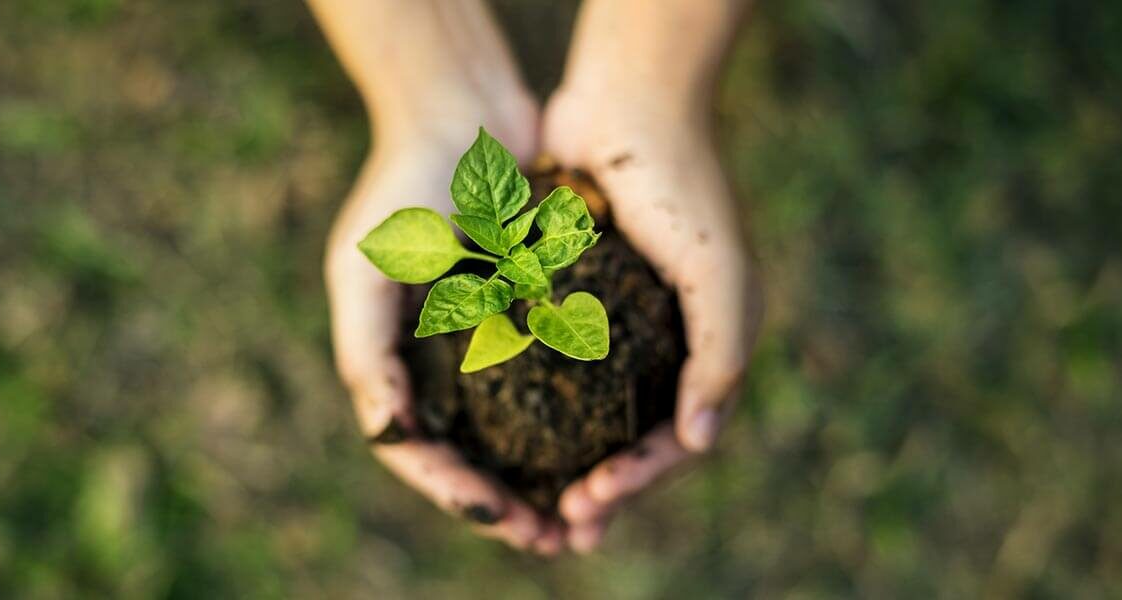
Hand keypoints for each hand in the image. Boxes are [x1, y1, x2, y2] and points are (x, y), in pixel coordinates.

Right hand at [323, 102, 566, 553]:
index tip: (504, 518)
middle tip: (556, 539)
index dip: (458, 493)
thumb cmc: (404, 187)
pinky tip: (610, 444)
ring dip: (549, 476)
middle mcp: (443, 360)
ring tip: (588, 513)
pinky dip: (577, 418)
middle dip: (510, 504)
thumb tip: (389, 434)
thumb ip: (367, 354)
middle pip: (475, 455)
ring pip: (521, 430)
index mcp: (396, 362)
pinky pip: (558, 379)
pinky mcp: (536, 313)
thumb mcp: (367, 270)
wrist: (463, 112)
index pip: (420, 451)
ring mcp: (490, 340)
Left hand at [541, 85, 763, 552]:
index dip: (637, 480)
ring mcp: (620, 325)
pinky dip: (539, 404)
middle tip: (563, 530)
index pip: (676, 438)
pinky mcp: (575, 299)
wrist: (630, 104)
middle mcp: (665, 344)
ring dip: (568, 461)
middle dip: (603, 489)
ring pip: (591, 414)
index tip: (590, 505)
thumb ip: (721, 359)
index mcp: (706, 347)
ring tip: (536, 504)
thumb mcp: (720, 276)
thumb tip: (699, 442)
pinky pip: (558, 367)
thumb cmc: (685, 188)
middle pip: (632, 438)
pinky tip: (508, 434)